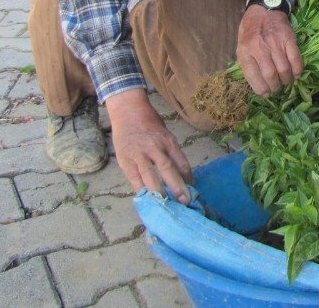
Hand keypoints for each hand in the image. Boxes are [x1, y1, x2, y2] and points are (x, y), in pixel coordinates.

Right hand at [104, 88, 192, 202]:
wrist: (128, 110)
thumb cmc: (149, 123)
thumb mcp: (165, 134)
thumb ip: (171, 153)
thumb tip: (182, 176)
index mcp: (168, 140)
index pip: (182, 162)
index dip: (188, 179)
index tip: (193, 192)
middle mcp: (155, 147)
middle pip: (168, 170)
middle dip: (177, 188)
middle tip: (185, 202)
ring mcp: (139, 154)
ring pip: (150, 176)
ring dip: (159, 193)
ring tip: (166, 207)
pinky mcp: (125, 160)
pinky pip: (134, 179)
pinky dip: (141, 191)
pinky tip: (147, 201)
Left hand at [236, 5, 302, 95]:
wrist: (264, 9)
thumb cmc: (251, 30)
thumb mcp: (241, 45)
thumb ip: (247, 62)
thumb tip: (257, 84)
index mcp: (245, 50)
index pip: (252, 76)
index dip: (260, 89)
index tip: (265, 94)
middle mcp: (259, 47)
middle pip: (270, 74)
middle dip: (274, 86)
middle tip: (276, 89)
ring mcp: (275, 42)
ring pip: (283, 69)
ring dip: (286, 80)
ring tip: (285, 82)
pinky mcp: (288, 38)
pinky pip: (295, 58)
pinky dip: (297, 70)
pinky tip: (296, 75)